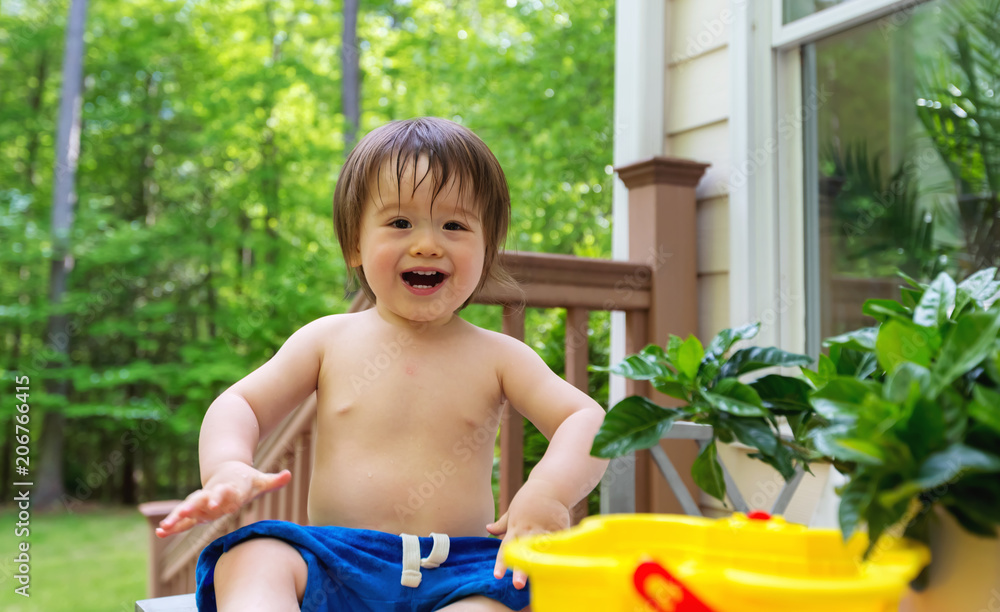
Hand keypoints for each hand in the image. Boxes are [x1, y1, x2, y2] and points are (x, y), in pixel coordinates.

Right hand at [155, 462, 291, 537]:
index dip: (223, 496)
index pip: (226, 493)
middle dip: (192, 507)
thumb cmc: (245, 479)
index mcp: (229, 488)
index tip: (219, 500)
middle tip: (183, 513)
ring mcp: (202, 502)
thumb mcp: (260, 479)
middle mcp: (213, 495)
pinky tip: (160, 533)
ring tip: (164, 527)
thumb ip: (273, 480)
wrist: (226, 469)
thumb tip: (289, 474)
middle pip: (202, 500)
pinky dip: (172, 525)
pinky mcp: (196, 509)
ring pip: (188, 510)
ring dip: (176, 518)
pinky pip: (183, 519)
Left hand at [486, 480, 570, 589]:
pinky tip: (560, 565)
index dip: (501, 563)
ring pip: (541, 549)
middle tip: (517, 584)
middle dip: (521, 568)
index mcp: (515, 528)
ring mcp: (544, 529)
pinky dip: (557, 552)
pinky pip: (558, 542)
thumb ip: (502, 523)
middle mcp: (528, 530)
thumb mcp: (512, 510)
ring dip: (541, 563)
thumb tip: (488, 530)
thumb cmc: (529, 498)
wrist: (550, 485)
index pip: (505, 548)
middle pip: (523, 552)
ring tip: (541, 578)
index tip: (497, 576)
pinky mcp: (559, 527)